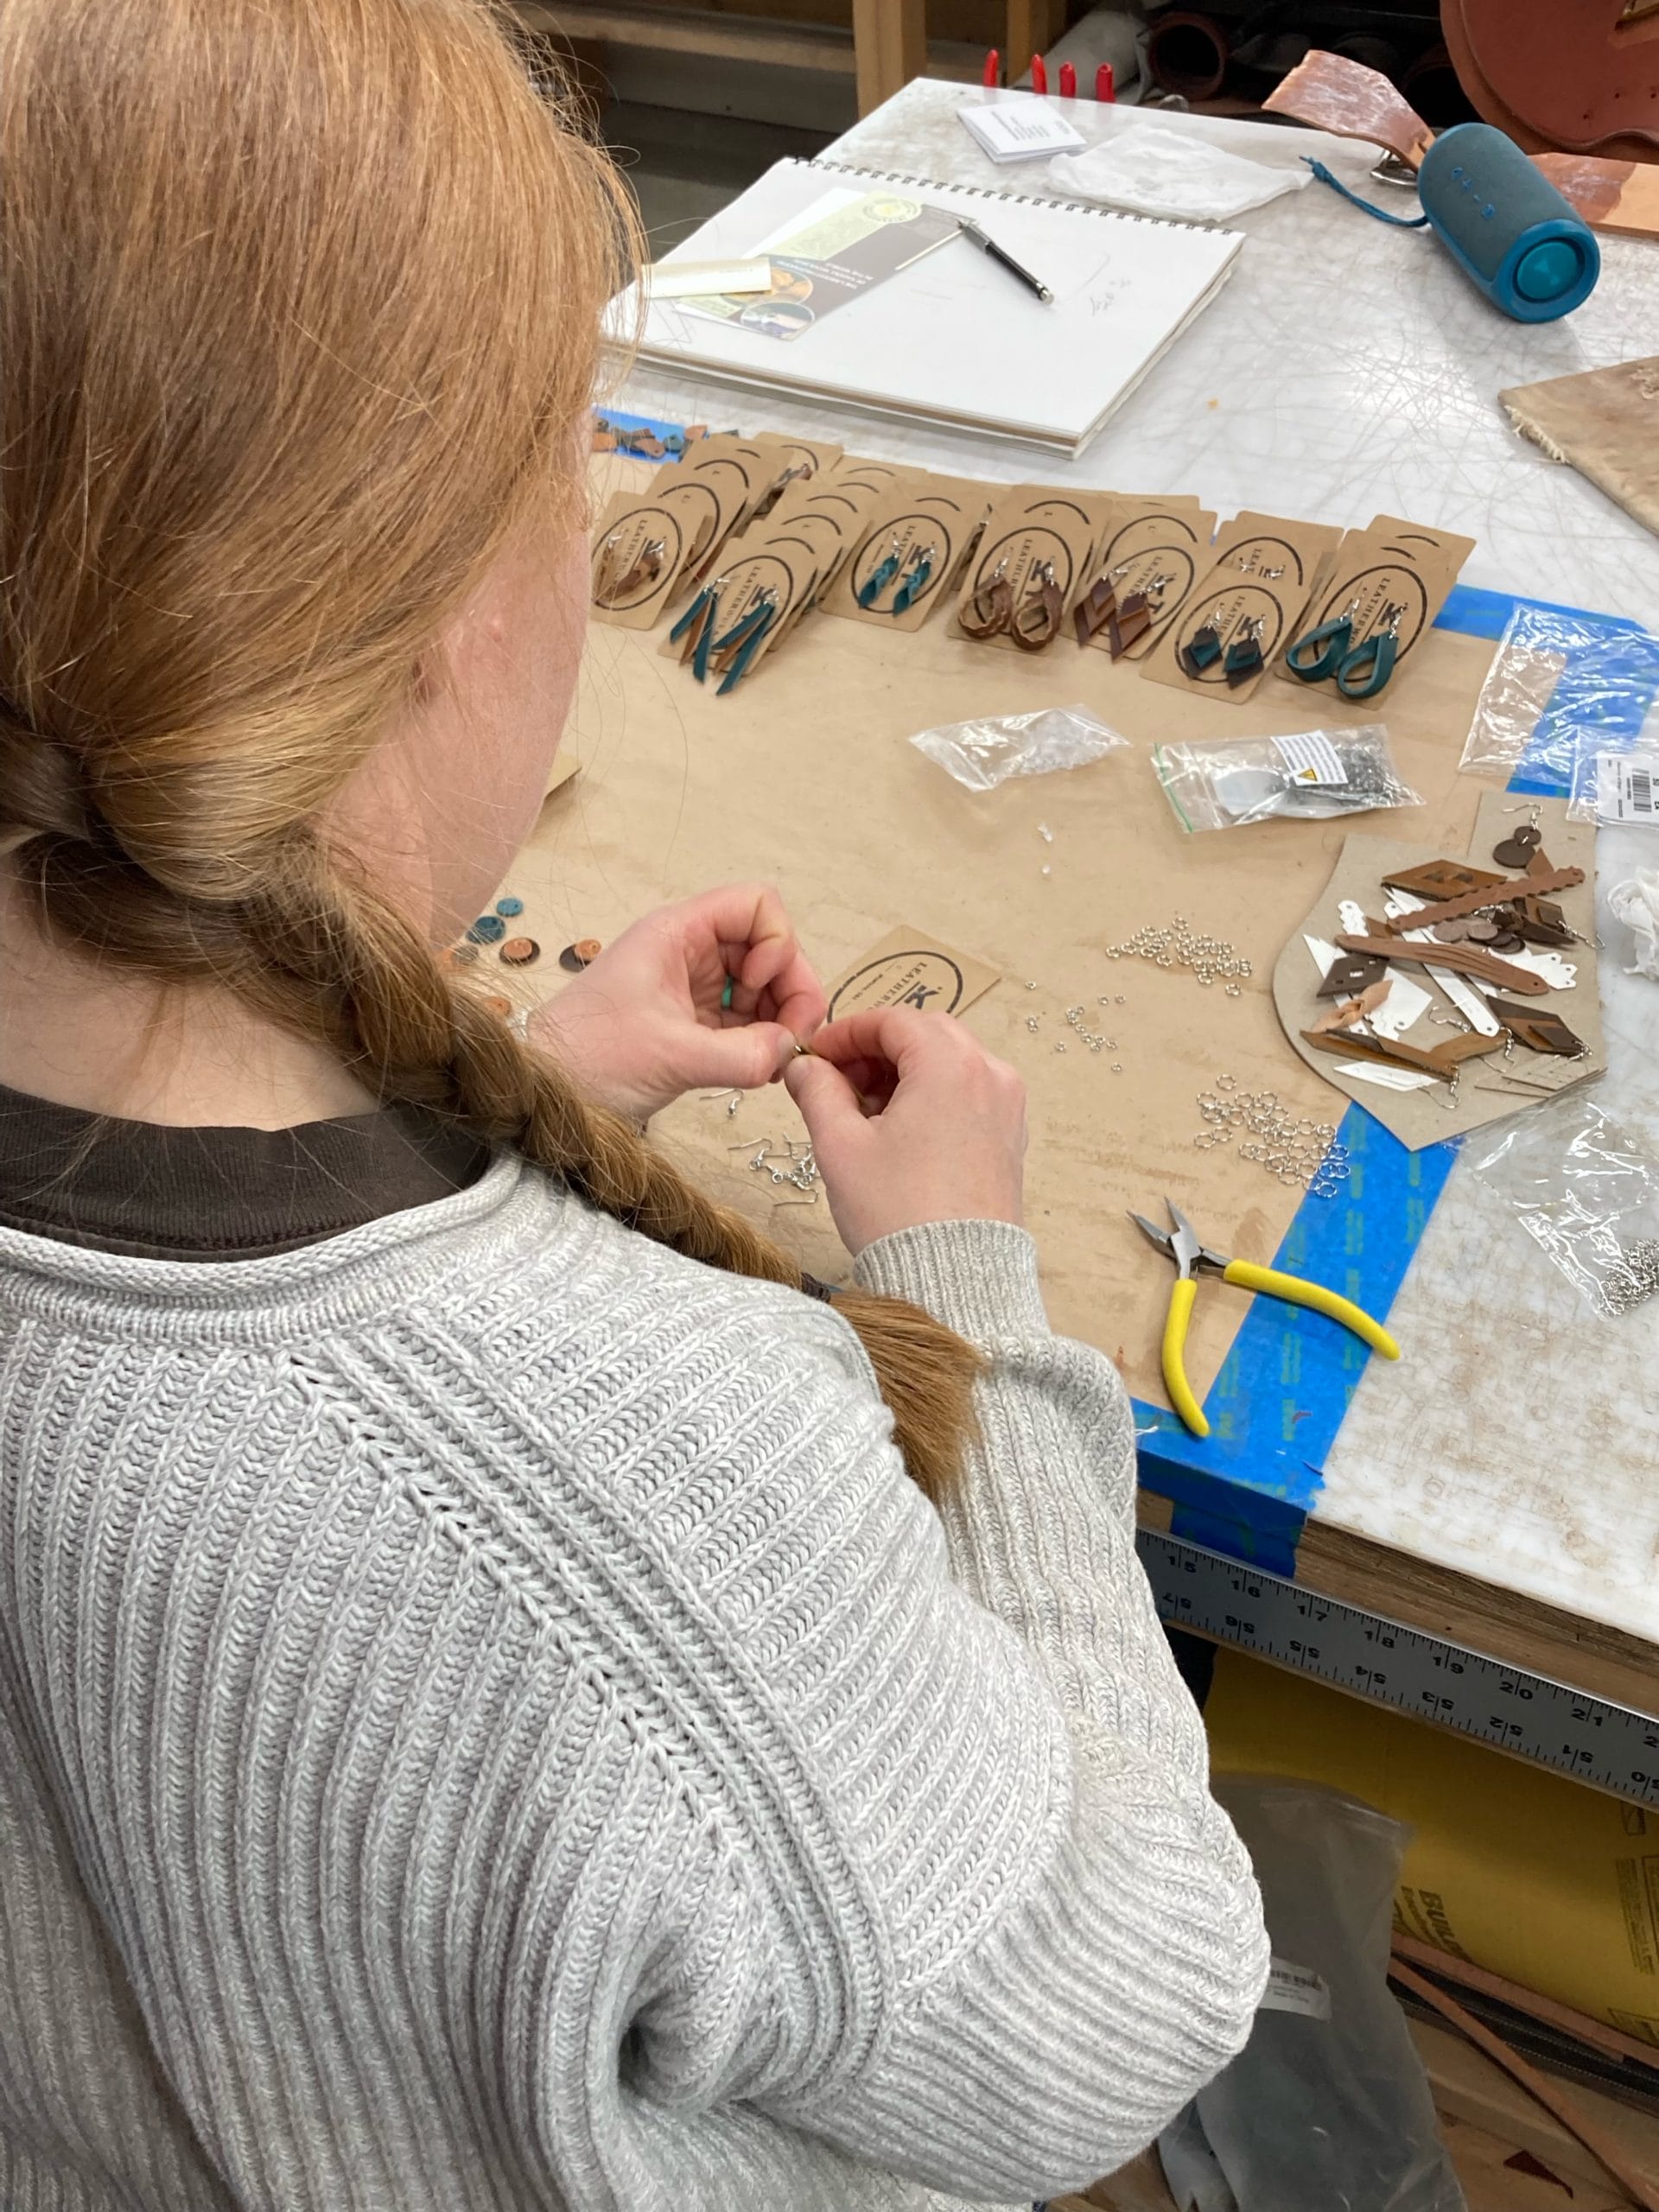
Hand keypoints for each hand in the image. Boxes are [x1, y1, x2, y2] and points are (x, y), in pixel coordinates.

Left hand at [529, 883, 825, 1123]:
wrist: (547, 1095)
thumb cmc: (589, 1059)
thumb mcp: (671, 1056)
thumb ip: (741, 1054)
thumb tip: (790, 1052)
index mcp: (678, 933)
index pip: (756, 905)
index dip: (775, 942)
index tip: (759, 989)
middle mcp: (691, 952)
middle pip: (769, 949)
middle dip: (790, 991)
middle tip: (792, 1042)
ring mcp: (695, 988)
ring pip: (765, 988)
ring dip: (781, 1021)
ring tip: (772, 1063)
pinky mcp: (695, 1025)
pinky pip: (749, 1021)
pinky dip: (763, 1042)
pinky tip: (759, 1070)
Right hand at [785, 1007, 1025, 1253]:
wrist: (955, 1281)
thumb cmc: (898, 1213)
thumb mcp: (840, 1146)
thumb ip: (817, 1091)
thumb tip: (805, 1067)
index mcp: (950, 1064)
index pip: (893, 1020)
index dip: (847, 1032)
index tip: (816, 1056)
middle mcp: (990, 1074)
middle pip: (926, 1035)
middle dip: (876, 1050)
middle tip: (836, 1081)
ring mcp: (1008, 1107)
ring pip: (950, 1063)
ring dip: (904, 1073)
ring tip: (863, 1112)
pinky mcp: (1011, 1138)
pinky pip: (969, 1094)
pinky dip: (932, 1096)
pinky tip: (898, 1132)